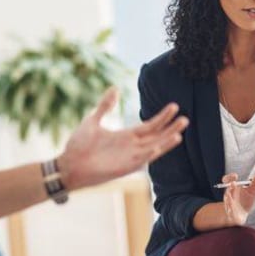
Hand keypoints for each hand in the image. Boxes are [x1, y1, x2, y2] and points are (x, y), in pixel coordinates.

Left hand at [57, 87, 188, 189]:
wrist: (68, 164)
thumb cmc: (78, 145)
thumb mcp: (93, 119)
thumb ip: (105, 105)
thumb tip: (115, 88)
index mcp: (126, 136)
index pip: (150, 125)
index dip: (162, 116)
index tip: (175, 106)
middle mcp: (132, 147)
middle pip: (157, 136)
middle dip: (171, 127)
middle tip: (186, 118)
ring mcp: (129, 157)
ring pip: (154, 147)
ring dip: (167, 140)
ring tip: (181, 131)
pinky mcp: (124, 167)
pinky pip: (141, 159)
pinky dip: (151, 152)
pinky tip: (160, 144)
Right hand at [222, 172, 254, 225]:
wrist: (239, 215)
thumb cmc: (244, 201)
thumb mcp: (251, 191)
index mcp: (233, 188)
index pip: (228, 180)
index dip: (229, 177)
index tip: (235, 176)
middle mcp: (229, 195)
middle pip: (228, 190)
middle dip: (230, 187)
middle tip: (233, 183)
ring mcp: (229, 205)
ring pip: (227, 202)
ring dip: (228, 199)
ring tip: (228, 196)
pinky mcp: (231, 214)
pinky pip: (229, 213)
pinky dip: (230, 211)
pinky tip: (231, 210)